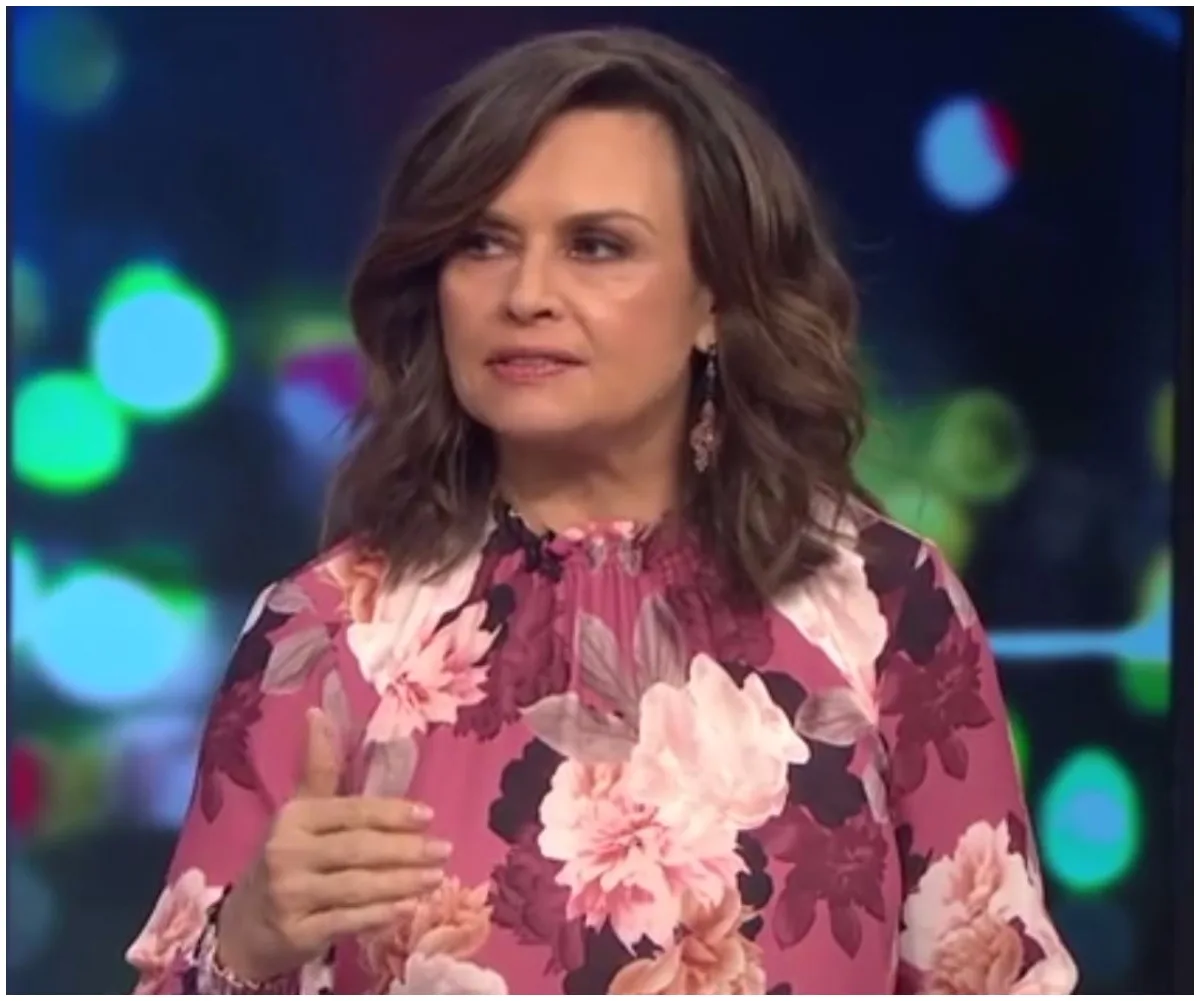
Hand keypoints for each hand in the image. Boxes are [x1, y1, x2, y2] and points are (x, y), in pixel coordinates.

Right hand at [216, 708, 448, 982]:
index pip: (353, 811)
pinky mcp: (297, 934)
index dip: (393, 813)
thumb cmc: (286, 859)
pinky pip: (348, 922)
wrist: (244, 926)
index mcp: (294, 818)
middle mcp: (288, 854)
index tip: (430, 814)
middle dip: (406, 850)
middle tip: (444, 849)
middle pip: (359, 849)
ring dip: (402, 882)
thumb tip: (317, 711)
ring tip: (436, 877)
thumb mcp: (299, 812)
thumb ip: (318, 767)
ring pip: (358, 887)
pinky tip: (408, 909)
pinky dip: (381, 916)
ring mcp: (291, 896)